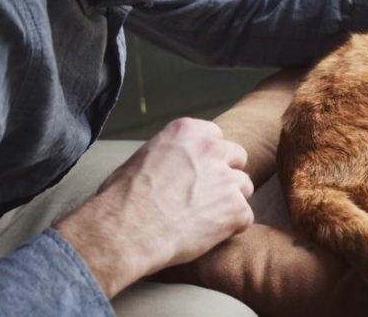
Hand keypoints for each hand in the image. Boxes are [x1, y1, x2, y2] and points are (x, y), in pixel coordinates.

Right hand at [54, 118, 253, 297]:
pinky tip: (207, 235)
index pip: (215, 137)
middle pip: (237, 157)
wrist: (127, 230)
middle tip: (206, 196)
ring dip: (229, 201)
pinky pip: (244, 217)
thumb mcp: (141, 158)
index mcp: (187, 131)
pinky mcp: (235, 209)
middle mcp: (211, 149)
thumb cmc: (122, 198)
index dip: (208, 158)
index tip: (198, 173)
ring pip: (244, 187)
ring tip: (203, 219)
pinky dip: (231, 228)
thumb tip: (169, 166)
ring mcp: (226, 178)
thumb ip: (168, 155)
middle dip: (226, 175)